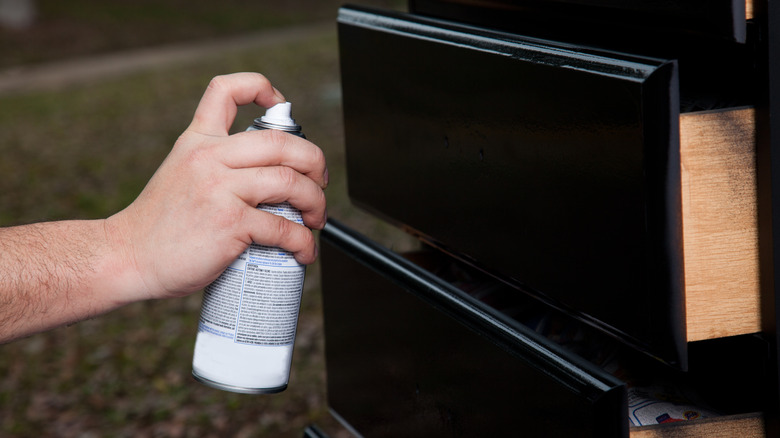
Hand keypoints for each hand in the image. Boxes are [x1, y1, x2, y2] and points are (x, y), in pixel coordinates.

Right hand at [107, 72, 327, 301]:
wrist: (127, 257)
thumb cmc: (158, 225)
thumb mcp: (180, 173)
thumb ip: (216, 163)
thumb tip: (267, 173)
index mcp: (198, 141)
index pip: (227, 89)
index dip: (262, 87)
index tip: (282, 104)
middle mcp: (209, 158)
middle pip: (281, 142)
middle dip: (315, 161)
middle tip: (320, 182)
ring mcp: (219, 189)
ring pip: (291, 182)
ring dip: (316, 202)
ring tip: (316, 218)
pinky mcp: (229, 223)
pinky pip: (283, 227)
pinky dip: (304, 241)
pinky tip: (304, 250)